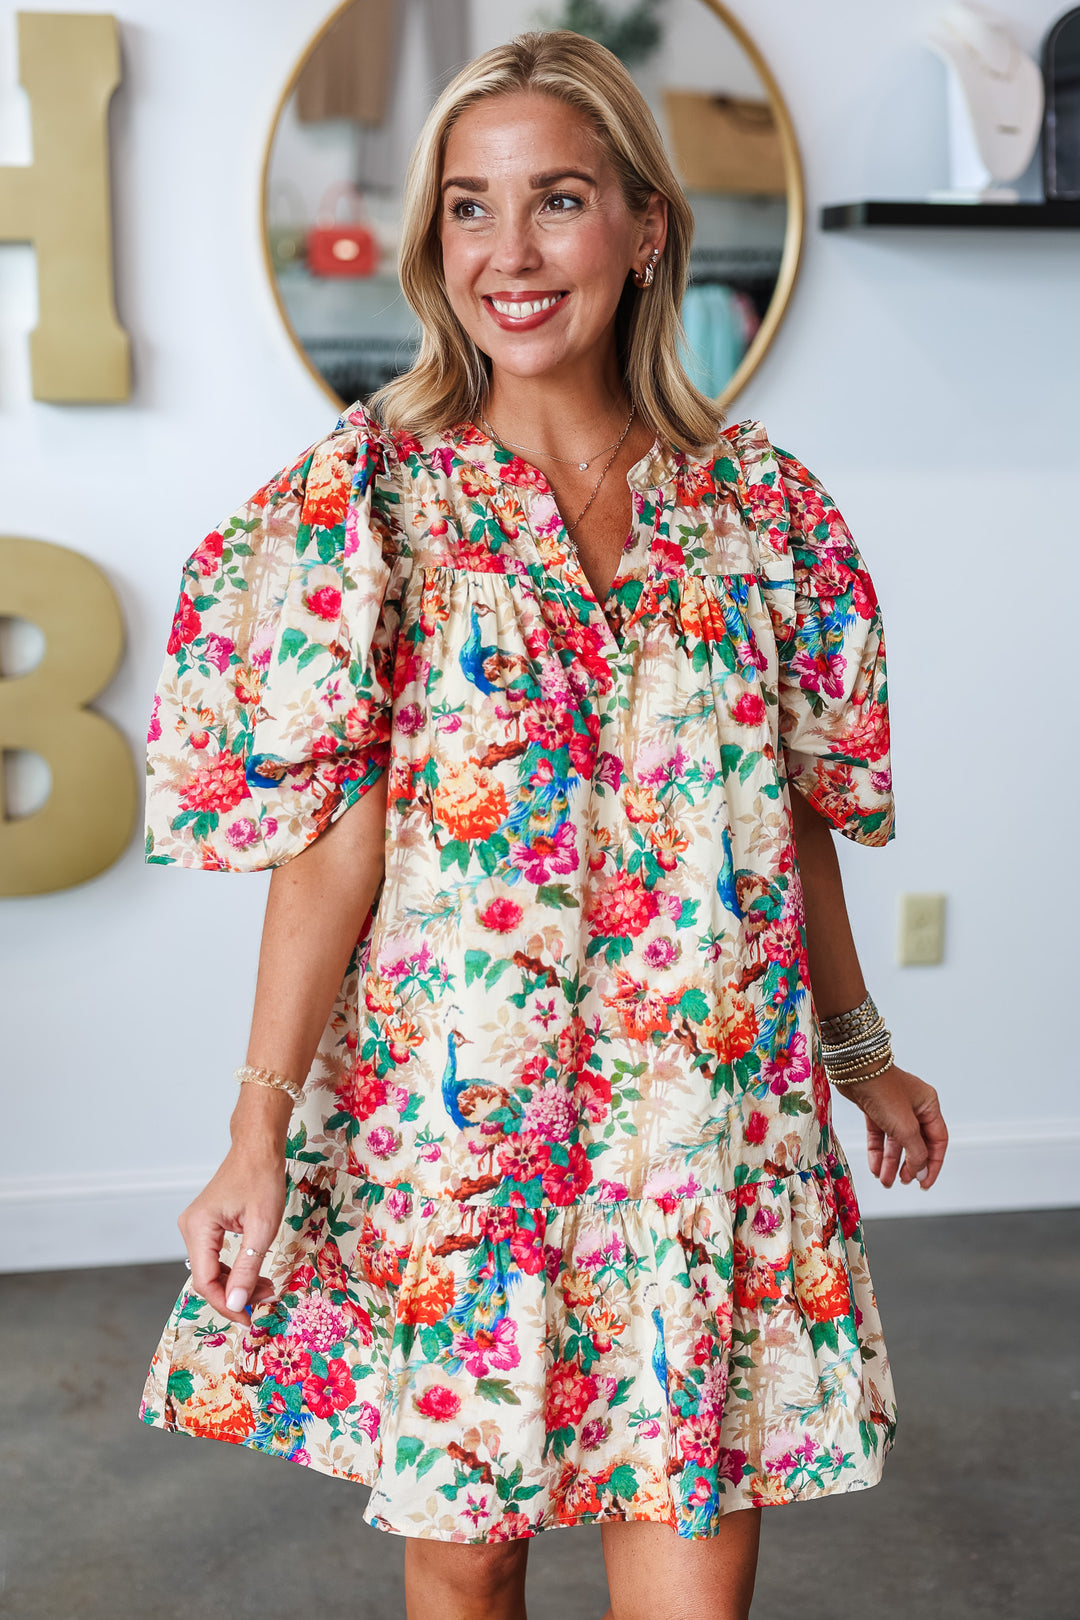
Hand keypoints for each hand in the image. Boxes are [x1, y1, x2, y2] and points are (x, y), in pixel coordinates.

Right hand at [178, 1143, 286, 1324]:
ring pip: (211, 1271)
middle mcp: (190, 1228)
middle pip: (206, 1279)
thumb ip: (247, 1267)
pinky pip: (215, 1258)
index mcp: (198, 1228)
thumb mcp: (262, 1227)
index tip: (250, 1319)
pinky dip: (234, 1270)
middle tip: (266, 1302)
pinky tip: (255, 1276)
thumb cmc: (262, 1179)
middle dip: (236, 1295)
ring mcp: (196, 1227)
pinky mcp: (206, 1226)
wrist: (258, 1148)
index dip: (227, 1305)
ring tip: (266, 1290)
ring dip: (237, 1284)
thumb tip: (236, 1303)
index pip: (205, 1281)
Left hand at [839, 1064, 947, 1190]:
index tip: (924, 1184)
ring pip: (896, 1142)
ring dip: (891, 1162)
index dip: (933, 1164)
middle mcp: (913, 1107)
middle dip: (909, 1165)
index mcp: (929, 1106)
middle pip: (916, 1143)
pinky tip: (875, 1167)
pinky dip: (878, 1152)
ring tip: (885, 1180)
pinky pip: (879, 1136)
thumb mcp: (905, 1126)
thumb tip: (922, 1170)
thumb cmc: (883, 1090)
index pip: (937, 1141)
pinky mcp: (875, 1109)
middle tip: (903, 1181)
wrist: (853, 1069)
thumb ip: (916, 1152)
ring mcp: (893, 1108)